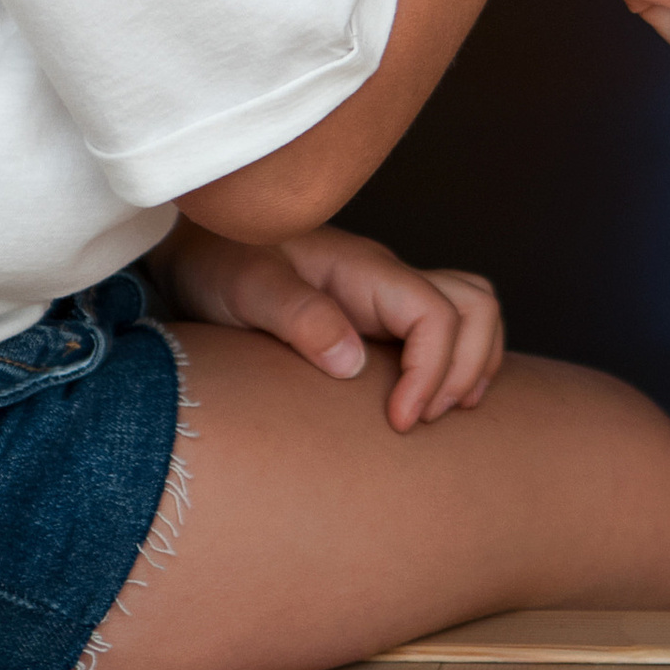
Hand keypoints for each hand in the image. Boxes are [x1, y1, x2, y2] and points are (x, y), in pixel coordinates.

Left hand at [159, 219, 504, 429]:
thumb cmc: (216, 263)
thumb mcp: (246, 289)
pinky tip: (421, 403)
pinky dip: (451, 365)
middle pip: (475, 305)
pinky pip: (441, 331)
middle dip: (467, 367)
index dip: (433, 371)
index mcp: (363, 270)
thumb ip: (299, 317)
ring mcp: (384, 298)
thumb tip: (354, 362)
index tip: (399, 421)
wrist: (194, 249)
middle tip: (424, 419)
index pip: (437, 312)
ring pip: (470, 312)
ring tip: (436, 413)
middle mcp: (385, 280)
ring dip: (470, 364)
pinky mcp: (374, 319)